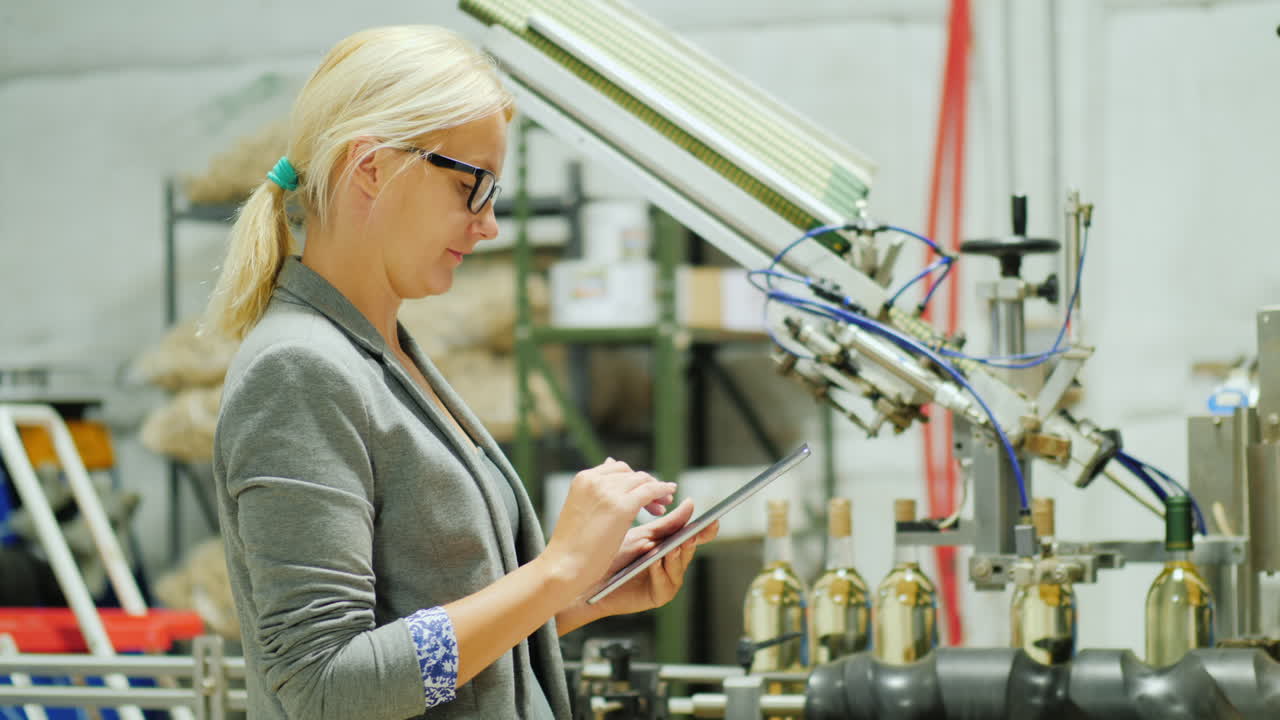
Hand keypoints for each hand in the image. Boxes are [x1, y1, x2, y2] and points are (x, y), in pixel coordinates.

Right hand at [542, 458, 677, 598]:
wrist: (564, 566)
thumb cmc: (572, 545)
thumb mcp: (583, 509)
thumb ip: (598, 490)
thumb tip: (611, 462)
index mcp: (583, 479)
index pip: (616, 469)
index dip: (632, 479)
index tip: (642, 492)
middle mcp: (595, 480)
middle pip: (631, 473)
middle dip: (646, 484)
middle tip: (660, 500)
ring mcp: (608, 491)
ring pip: (642, 480)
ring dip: (656, 489)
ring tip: (664, 505)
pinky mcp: (622, 506)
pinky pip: (650, 491)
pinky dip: (662, 490)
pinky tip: (669, 496)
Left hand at [586, 498, 719, 617]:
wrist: (592, 578)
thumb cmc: (616, 555)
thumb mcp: (644, 536)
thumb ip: (669, 524)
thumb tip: (691, 504)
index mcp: (672, 546)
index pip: (694, 536)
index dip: (705, 530)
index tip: (713, 520)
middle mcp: (674, 564)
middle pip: (688, 551)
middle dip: (689, 542)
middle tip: (690, 534)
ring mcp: (668, 580)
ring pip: (679, 567)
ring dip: (674, 557)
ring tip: (671, 546)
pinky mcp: (659, 595)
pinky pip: (665, 584)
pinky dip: (660, 573)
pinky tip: (653, 562)